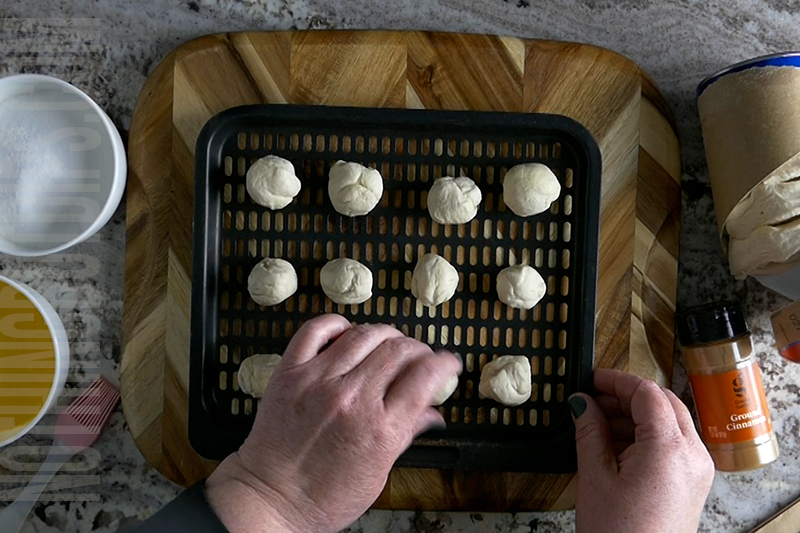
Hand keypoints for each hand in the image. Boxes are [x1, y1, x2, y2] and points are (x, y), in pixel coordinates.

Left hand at [205, 314, 461, 532]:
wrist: (271, 500)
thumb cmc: (325, 496)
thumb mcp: (378, 472)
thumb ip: (407, 434)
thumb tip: (434, 415)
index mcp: (381, 428)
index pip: (425, 375)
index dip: (445, 362)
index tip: (448, 362)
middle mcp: (352, 397)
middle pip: (399, 349)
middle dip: (419, 349)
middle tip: (420, 357)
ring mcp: (318, 380)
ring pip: (364, 334)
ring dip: (385, 334)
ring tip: (388, 344)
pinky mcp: (290, 372)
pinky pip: (316, 329)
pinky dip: (336, 324)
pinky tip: (346, 332)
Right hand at [570, 369, 714, 532]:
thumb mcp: (595, 477)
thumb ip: (590, 431)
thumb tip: (582, 403)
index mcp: (669, 448)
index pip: (647, 393)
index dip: (617, 381)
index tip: (592, 380)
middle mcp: (692, 455)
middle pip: (663, 403)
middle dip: (627, 397)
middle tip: (593, 399)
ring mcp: (696, 470)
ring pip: (669, 422)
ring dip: (636, 417)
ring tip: (598, 426)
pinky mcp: (692, 483)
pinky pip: (672, 444)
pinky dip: (646, 436)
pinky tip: (616, 447)